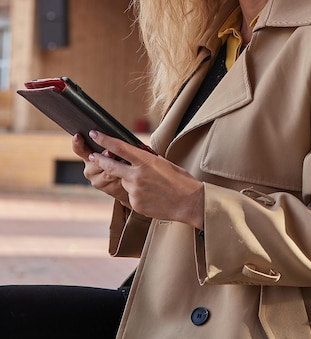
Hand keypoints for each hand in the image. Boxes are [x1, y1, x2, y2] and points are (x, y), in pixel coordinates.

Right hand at [72, 133, 129, 206]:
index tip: (77, 136)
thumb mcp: (113, 150)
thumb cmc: (119, 159)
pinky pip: (115, 183)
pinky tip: (127, 174)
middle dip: (104, 157)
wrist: (128, 180)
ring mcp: (97, 181)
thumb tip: (111, 142)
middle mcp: (89, 169)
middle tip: (109, 152)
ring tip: (125, 162)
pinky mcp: (108, 190)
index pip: (79, 149)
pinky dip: (122, 178)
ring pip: (106, 173)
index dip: (77, 143)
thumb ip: (108, 146)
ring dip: (116, 168)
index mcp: (88, 155)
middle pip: (95, 162)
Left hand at [84, 130, 204, 228]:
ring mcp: (135, 191)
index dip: (104, 139)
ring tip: (150, 185)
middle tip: (93, 155)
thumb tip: (133, 153)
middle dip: (100, 159)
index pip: (119, 147)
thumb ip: (145, 159)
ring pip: (124, 182)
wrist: (189, 202)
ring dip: (130, 181)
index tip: (95, 134)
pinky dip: (137, 194)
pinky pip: (130, 195)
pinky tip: (151, 195)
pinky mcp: (135, 204)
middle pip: (111, 165)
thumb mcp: (163, 162)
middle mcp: (137, 175)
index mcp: (145, 161)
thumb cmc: (180, 180)